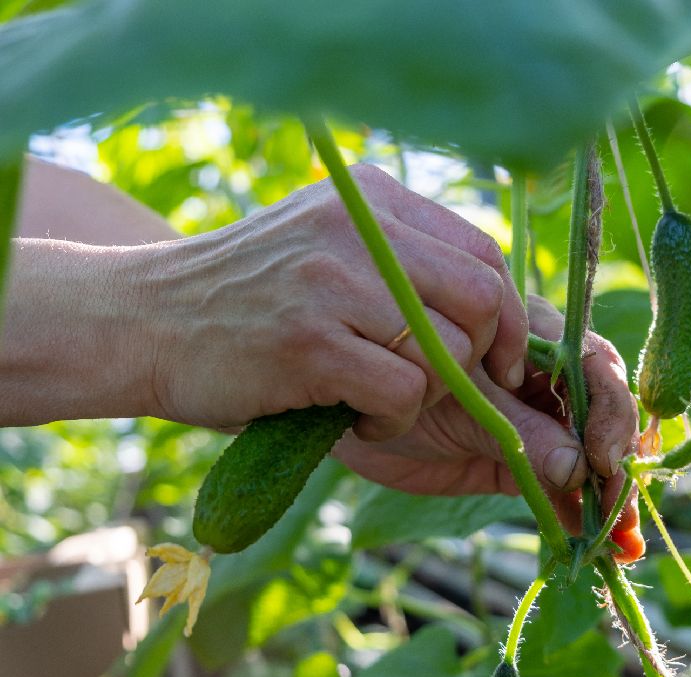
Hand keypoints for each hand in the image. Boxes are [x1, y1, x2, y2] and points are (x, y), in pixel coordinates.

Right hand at [139, 164, 527, 437]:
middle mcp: (358, 226)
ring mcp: (331, 281)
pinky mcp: (309, 342)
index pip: (485, 251)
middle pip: (483, 298)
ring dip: (431, 396)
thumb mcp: (328, 247)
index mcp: (372, 198)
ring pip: (449, 351)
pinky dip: (394, 422)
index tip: (501, 358)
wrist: (140, 318)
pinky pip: (404, 393)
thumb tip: (498, 307)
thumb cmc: (249, 297)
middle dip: (485, 358)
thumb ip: (404, 258)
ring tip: (383, 401)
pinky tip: (356, 418)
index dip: (509, 314)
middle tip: (454, 388)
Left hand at [334, 296, 639, 533]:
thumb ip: (520, 432)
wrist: (354, 413)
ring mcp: (539, 423)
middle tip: (617, 508)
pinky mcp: (526, 466)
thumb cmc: (400, 379)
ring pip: (591, 457)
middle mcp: (547, 379)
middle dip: (617, 463)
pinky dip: (585, 517)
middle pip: (603, 416)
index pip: (593, 367)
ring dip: (611, 499)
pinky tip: (610, 548)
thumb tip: (579, 468)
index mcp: (535, 338)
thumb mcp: (463, 403)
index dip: (607, 412)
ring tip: (621, 541)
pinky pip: (566, 489)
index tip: (601, 458)